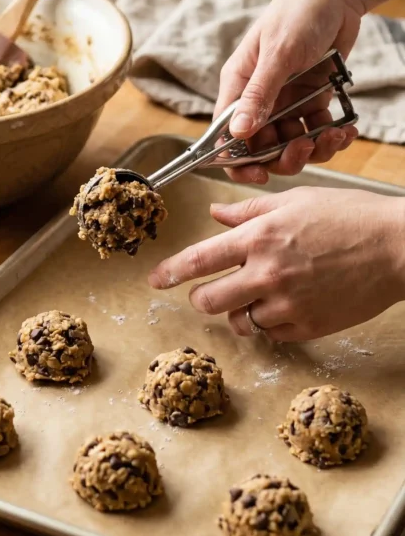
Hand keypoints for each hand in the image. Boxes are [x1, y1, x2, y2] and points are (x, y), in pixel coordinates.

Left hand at [148, 188, 404, 341]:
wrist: (398, 248)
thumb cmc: (350, 216)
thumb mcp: (295, 201)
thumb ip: (248, 212)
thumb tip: (215, 212)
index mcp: (259, 238)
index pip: (198, 261)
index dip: (170, 272)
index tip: (154, 280)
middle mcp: (267, 274)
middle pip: (209, 301)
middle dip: (203, 297)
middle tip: (211, 291)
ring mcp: (287, 305)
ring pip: (239, 322)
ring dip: (239, 311)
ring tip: (257, 294)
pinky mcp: (307, 328)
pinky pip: (271, 334)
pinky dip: (270, 322)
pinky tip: (285, 304)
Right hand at [215, 0, 361, 184]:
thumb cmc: (300, 11)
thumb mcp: (279, 54)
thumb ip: (258, 95)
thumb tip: (237, 133)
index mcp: (238, 84)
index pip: (226, 135)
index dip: (238, 161)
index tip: (260, 173)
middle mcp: (259, 96)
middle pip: (261, 146)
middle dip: (284, 155)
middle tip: (306, 148)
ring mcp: (286, 99)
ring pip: (291, 143)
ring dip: (313, 148)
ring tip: (334, 136)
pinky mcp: (312, 98)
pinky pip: (317, 130)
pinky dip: (332, 136)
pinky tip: (346, 130)